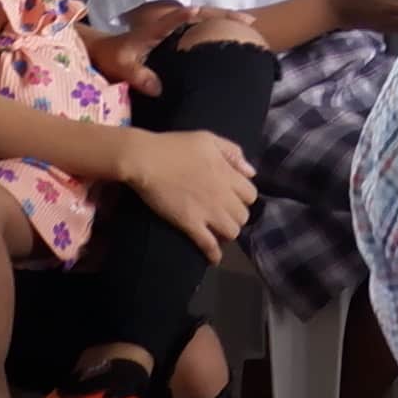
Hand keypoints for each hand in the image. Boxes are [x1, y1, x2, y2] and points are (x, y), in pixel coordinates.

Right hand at [121, 122, 257, 252]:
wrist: (146, 160)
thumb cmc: (175, 146)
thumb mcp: (208, 139)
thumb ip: (232, 152)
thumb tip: (251, 172)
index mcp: (228, 173)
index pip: (251, 194)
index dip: (244, 197)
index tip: (234, 197)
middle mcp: (223, 195)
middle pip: (243, 216)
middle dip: (236, 217)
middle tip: (224, 214)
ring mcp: (207, 211)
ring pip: (232, 233)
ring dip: (227, 233)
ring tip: (218, 231)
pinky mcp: (190, 224)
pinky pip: (209, 245)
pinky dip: (214, 254)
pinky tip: (214, 258)